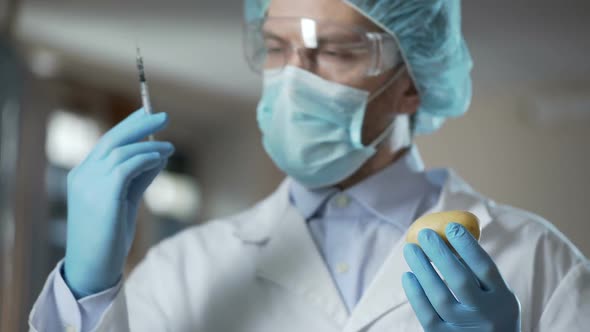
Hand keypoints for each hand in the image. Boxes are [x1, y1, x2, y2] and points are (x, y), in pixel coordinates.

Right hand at [64, 109, 173, 297]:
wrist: (94, 267)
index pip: (107, 142)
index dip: (129, 127)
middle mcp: (83, 175)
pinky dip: (145, 158)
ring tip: (169, 148)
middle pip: (112, 139)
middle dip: (139, 124)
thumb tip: (159, 154)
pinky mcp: (103, 194)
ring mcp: (90, 184)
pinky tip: (160, 158)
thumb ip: (140, 177)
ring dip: (149, 146)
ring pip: (121, 151)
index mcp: (83, 175)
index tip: (148, 115)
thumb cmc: (109, 237)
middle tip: (163, 116)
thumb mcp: (126, 201)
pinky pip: (126, 166)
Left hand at [402, 223, 520, 331]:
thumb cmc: (487, 314)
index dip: (468, 245)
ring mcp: (466, 330)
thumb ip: (477, 273)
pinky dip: (415, 294)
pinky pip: (427, 315)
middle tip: (425, 234)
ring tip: (410, 249)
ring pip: (440, 297)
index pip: (485, 268)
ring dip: (422, 269)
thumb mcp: (494, 296)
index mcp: (503, 300)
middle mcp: (487, 316)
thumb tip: (449, 237)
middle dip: (440, 253)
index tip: (451, 226)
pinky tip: (408, 276)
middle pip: (460, 280)